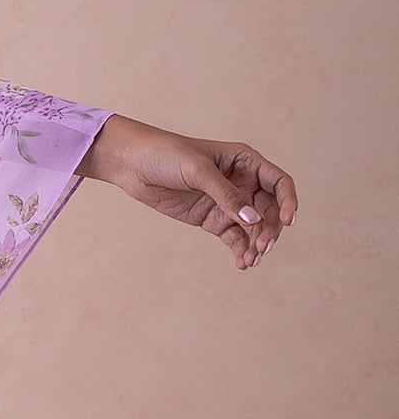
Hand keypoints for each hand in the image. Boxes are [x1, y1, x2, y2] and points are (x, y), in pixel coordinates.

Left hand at [78, 114, 297, 270]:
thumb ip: (226, 195)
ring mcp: (227, 203)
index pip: (279, 183)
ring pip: (253, 227)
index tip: (288, 222)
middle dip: (269, 230)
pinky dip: (240, 250)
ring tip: (250, 260)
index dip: (288, 202)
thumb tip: (253, 220)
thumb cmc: (166, 155)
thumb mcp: (197, 172)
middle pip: (269, 210)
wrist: (131, 164)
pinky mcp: (212, 219)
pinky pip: (235, 238)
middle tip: (261, 248)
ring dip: (256, 244)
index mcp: (245, 161)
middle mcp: (241, 182)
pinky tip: (241, 263)